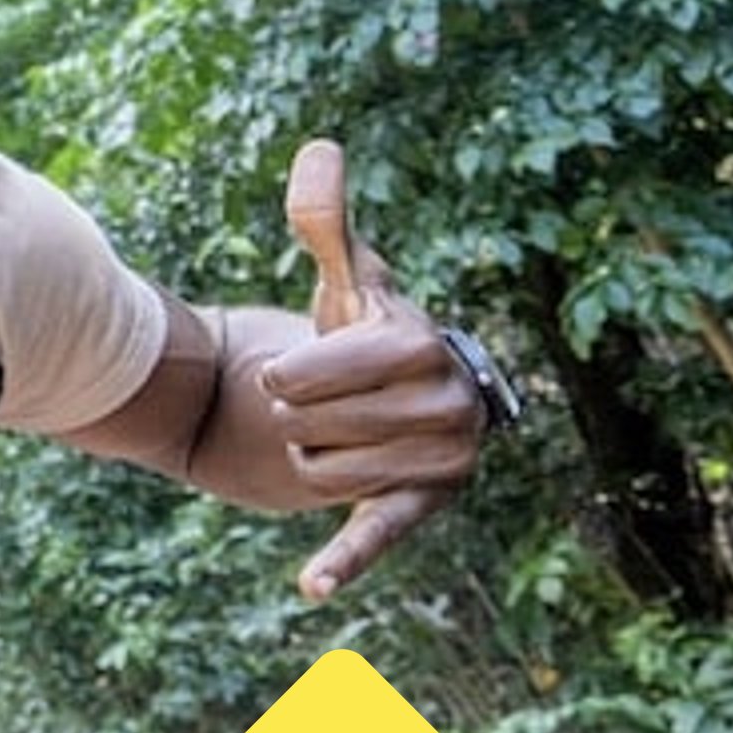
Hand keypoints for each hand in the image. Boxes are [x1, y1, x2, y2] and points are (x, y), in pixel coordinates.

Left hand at [261, 138, 484, 597]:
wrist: (381, 399)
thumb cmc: (359, 330)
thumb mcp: (345, 278)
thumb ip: (327, 220)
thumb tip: (320, 148)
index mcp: (426, 344)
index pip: (332, 368)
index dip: (295, 371)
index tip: (282, 371)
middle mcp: (451, 405)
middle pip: (321, 422)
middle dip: (298, 414)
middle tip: (313, 405)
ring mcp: (440, 462)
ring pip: (326, 468)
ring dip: (306, 454)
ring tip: (329, 435)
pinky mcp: (417, 509)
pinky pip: (380, 534)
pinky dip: (345, 558)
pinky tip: (310, 585)